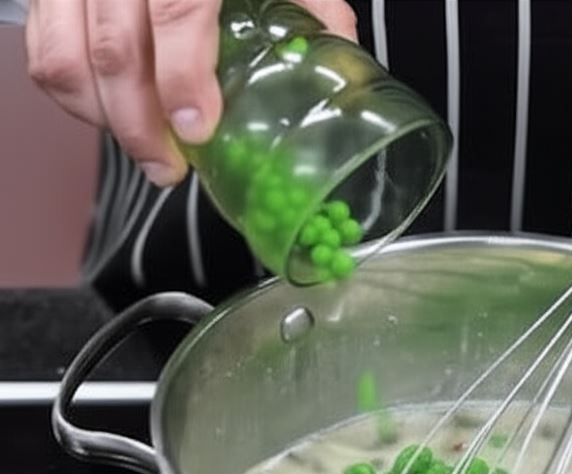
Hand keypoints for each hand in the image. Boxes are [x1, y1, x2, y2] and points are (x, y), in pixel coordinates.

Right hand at [26, 0, 357, 186]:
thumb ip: (311, 4)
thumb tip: (338, 56)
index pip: (176, 12)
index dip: (182, 78)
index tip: (197, 130)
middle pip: (113, 49)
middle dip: (139, 125)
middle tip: (169, 167)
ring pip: (64, 56)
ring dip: (103, 118)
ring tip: (144, 148)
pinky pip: (41, 47)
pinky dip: (71, 94)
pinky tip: (109, 113)